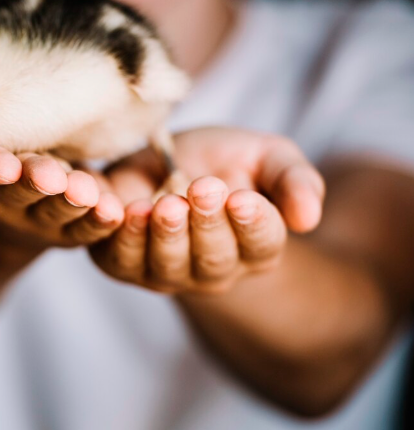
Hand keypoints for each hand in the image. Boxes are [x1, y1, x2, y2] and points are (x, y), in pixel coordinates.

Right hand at [0, 144, 124, 250]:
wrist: (13, 194)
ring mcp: (31, 219)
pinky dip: (97, 221)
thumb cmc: (1, 135)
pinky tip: (113, 211)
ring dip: (69, 202)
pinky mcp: (65, 232)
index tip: (5, 166)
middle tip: (52, 177)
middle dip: (34, 182)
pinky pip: (82, 230)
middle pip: (14, 192)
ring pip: (50, 212)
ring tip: (86, 192)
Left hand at [89, 128, 325, 294]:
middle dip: (208, 224)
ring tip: (166, 205)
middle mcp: (213, 270)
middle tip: (203, 189)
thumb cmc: (224, 160)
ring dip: (166, 235)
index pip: (261, 244)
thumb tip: (308, 219)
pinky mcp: (123, 263)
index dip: (253, 223)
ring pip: (167, 265)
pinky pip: (120, 259)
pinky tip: (123, 210)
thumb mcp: (268, 157)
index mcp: (256, 248)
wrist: (163, 159)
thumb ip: (295, 181)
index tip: (242, 198)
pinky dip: (121, 236)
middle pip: (213, 259)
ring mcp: (166, 272)